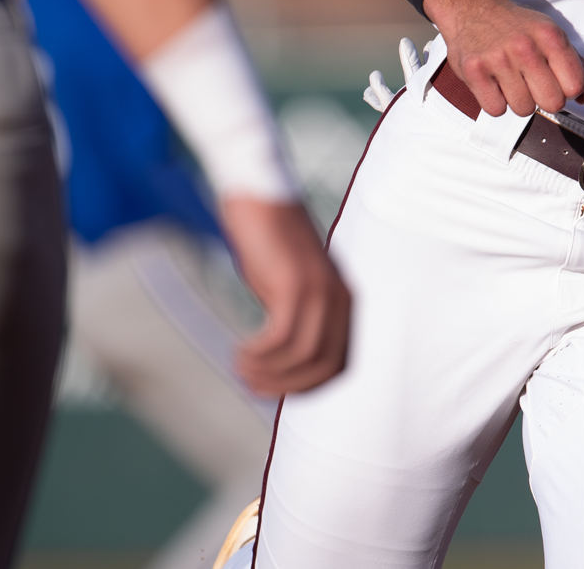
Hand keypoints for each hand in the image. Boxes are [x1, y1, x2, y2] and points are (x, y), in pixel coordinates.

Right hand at [219, 197, 351, 396]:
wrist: (260, 194)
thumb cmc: (268, 240)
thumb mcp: (287, 287)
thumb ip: (294, 319)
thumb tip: (282, 361)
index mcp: (343, 302)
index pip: (338, 365)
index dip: (306, 386)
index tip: (272, 390)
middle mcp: (340, 299)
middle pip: (324, 367)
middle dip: (285, 386)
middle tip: (249, 383)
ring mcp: (320, 291)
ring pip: (303, 357)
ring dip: (267, 372)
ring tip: (240, 365)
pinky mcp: (295, 284)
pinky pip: (282, 338)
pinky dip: (259, 354)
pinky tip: (240, 350)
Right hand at [424, 0, 583, 116]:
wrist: (473, 8)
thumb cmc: (516, 26)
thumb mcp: (551, 34)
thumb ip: (575, 64)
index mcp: (550, 36)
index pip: (575, 85)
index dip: (568, 91)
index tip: (557, 83)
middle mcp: (525, 46)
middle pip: (553, 103)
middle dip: (544, 99)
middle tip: (533, 84)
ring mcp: (498, 59)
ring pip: (524, 109)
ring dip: (519, 101)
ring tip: (511, 80)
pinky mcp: (474, 71)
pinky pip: (496, 110)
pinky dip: (496, 103)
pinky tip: (494, 84)